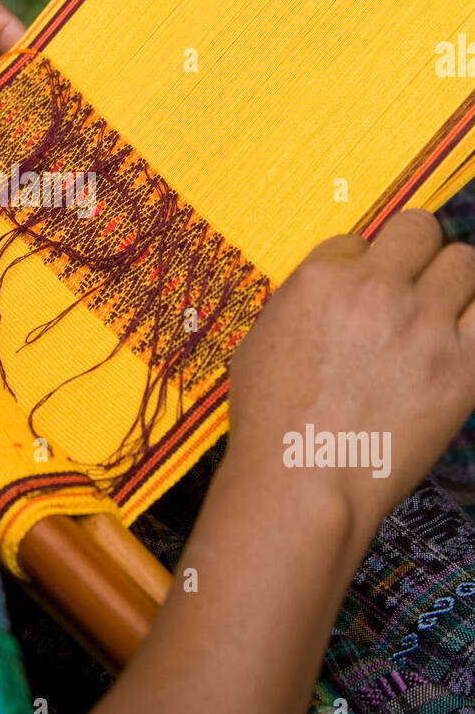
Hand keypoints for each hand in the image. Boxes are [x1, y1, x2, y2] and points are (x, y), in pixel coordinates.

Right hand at [225, 208, 474, 531]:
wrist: (303, 483)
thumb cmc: (270, 422)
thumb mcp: (261, 341)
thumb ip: (303, 302)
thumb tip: (333, 290)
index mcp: (321, 277)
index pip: (360, 239)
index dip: (360, 265)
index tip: (360, 293)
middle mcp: (377, 290)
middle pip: (420, 230)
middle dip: (414, 252)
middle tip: (408, 286)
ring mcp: (424, 326)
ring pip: (464, 262)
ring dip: (451, 282)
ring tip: (437, 313)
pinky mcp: (461, 368)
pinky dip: (474, 321)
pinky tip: (457, 342)